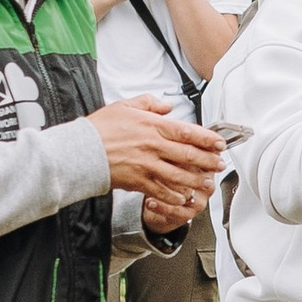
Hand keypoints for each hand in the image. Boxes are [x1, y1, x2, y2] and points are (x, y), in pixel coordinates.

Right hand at [89, 98, 225, 218]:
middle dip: (208, 161)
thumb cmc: (101, 129)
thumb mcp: (125, 106)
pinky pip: (163, 191)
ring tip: (207, 182)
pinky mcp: (138, 182)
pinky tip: (184, 197)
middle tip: (220, 164)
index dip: (207, 138)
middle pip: (188, 155)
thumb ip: (149, 103)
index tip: (219, 143)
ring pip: (179, 176)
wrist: (80, 151)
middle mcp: (153, 147)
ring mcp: (147, 166)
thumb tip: (167, 106)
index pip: (187, 132)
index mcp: (152, 127)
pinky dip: (176, 196)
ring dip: (197, 180)